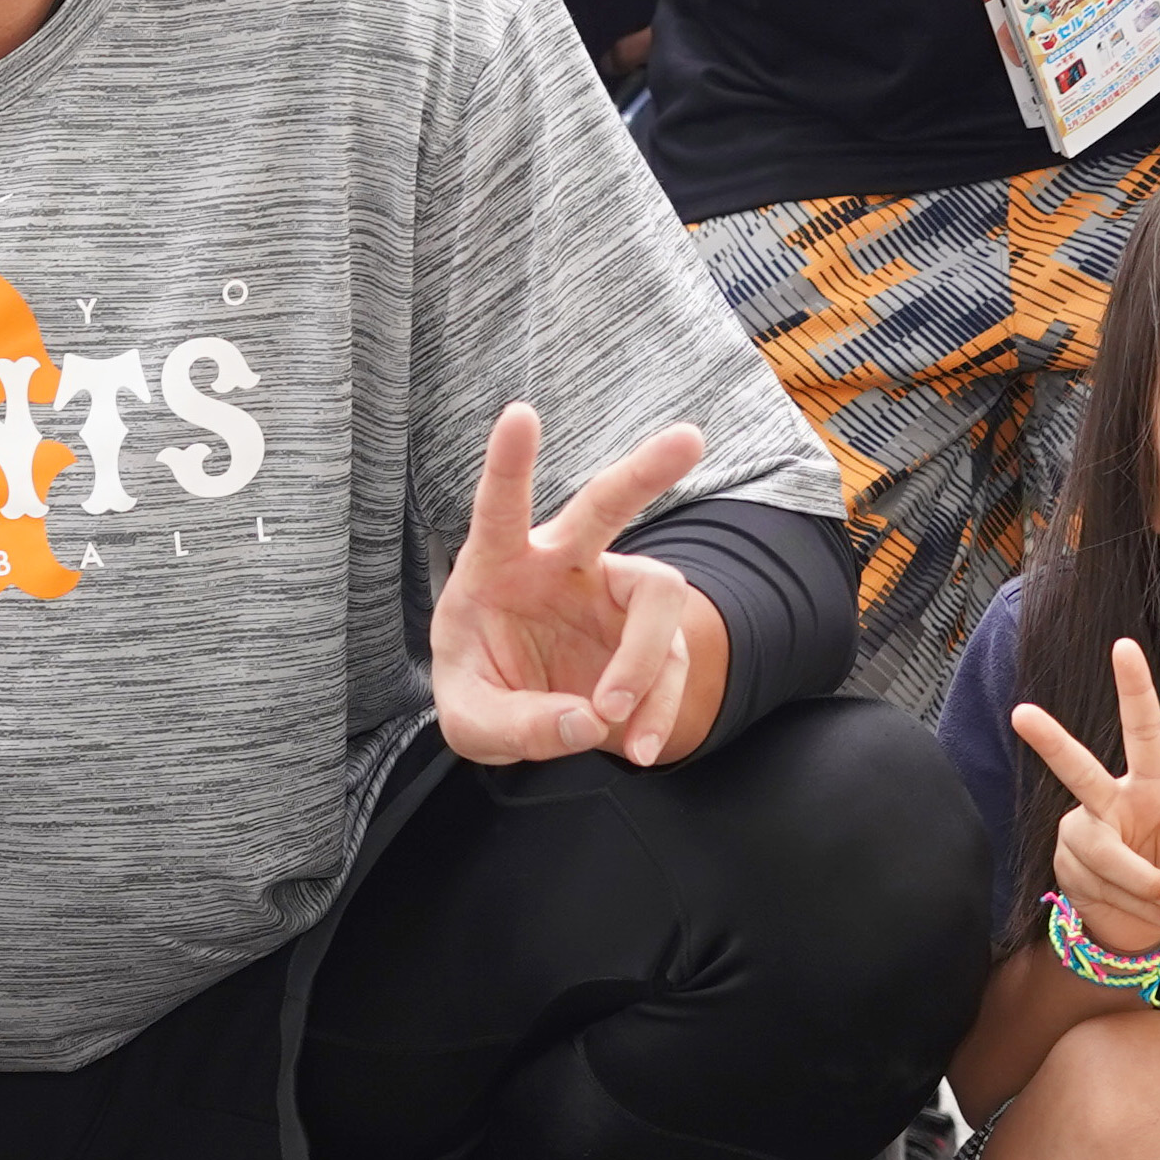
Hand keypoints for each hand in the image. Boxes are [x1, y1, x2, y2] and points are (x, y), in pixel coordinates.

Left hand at [428, 404, 721, 765]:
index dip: (508, 463)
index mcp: (500, 563)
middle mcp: (563, 564)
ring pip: (660, 594)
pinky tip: (639, 746)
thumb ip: (514, 724)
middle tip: (688, 439)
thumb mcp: (471, 719)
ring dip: (645, 662)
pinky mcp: (652, 632)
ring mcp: (613, 594)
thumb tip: (587, 717)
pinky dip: (660, 711)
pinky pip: (673, 663)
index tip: (520, 413)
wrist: (530, 714)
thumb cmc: (486, 687)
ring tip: (613, 713)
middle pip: (606, 506)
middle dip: (646, 471)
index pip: (500, 507)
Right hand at [1010, 634, 1159, 954]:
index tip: (1123, 646)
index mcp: (1152, 784)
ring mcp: (1080, 831)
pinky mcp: (1065, 863)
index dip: (1135, 689)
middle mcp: (1108, 800)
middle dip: (1049, 742)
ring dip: (1143, 889)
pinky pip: (1099, 889)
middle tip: (1022, 714)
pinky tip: (1135, 906)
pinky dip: (1130, 908)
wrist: (1146, 916)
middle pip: (1077, 770)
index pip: (1144, 731)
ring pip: (1105, 857)